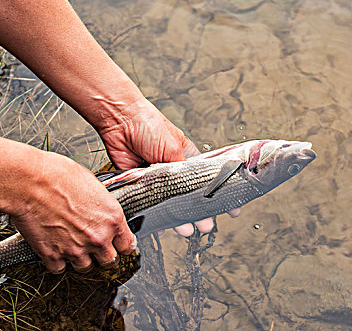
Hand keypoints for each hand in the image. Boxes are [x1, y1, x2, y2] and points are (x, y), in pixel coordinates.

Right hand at [9, 151, 136, 272]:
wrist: (29, 182)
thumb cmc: (58, 175)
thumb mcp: (92, 184)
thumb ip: (102, 205)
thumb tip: (101, 211)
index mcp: (112, 218)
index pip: (128, 245)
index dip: (122, 245)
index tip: (118, 245)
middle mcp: (98, 237)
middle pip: (110, 261)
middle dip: (102, 254)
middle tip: (93, 243)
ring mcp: (76, 250)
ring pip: (86, 267)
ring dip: (80, 257)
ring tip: (71, 241)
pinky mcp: (53, 255)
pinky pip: (60, 268)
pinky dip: (57, 260)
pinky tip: (54, 245)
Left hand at [96, 99, 240, 235]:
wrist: (120, 121)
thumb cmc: (149, 125)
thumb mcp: (174, 149)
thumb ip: (182, 172)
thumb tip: (187, 193)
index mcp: (187, 158)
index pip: (207, 179)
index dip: (219, 194)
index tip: (230, 208)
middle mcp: (173, 170)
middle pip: (187, 196)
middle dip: (198, 212)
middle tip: (205, 225)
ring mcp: (156, 178)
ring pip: (168, 202)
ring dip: (177, 217)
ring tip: (185, 229)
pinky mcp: (139, 183)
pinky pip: (147, 203)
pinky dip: (153, 215)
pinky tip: (160, 224)